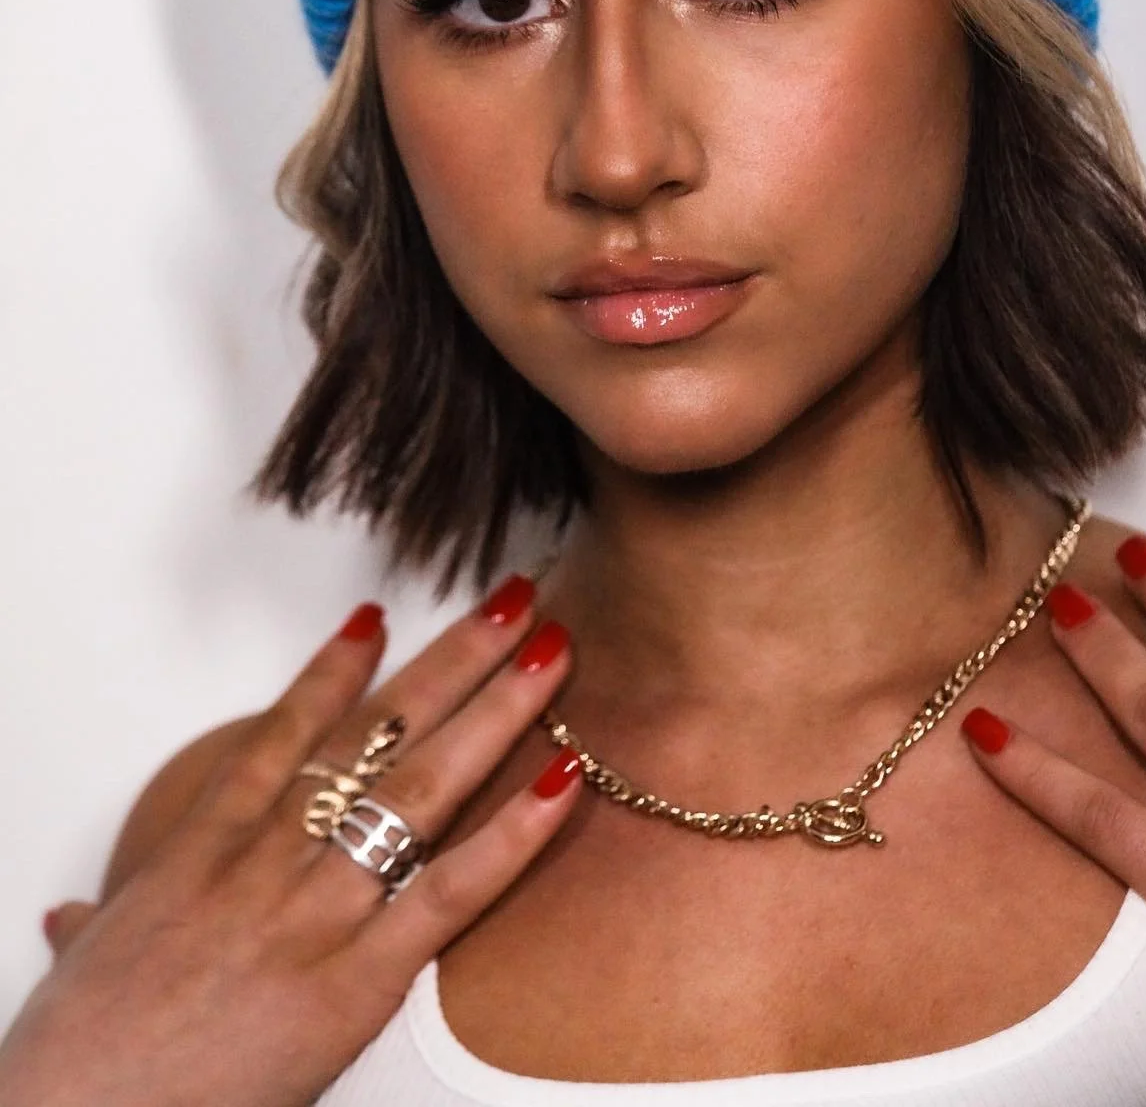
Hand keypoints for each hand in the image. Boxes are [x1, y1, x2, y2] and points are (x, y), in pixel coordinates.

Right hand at [0, 581, 580, 1106]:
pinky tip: (561, 779)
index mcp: (203, 852)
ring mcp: (315, 913)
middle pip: (376, 735)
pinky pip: (450, 892)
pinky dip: (512, 834)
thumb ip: (100, 931)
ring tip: (548, 650)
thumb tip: (70, 922)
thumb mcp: (86, 975)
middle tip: (512, 599)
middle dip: (451, 660)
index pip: (281, 737)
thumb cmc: (74, 1063)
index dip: (334, 673)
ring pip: (422, 786)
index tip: (379, 616)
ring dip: (495, 711)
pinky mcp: (356, 982)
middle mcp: (268, 862)